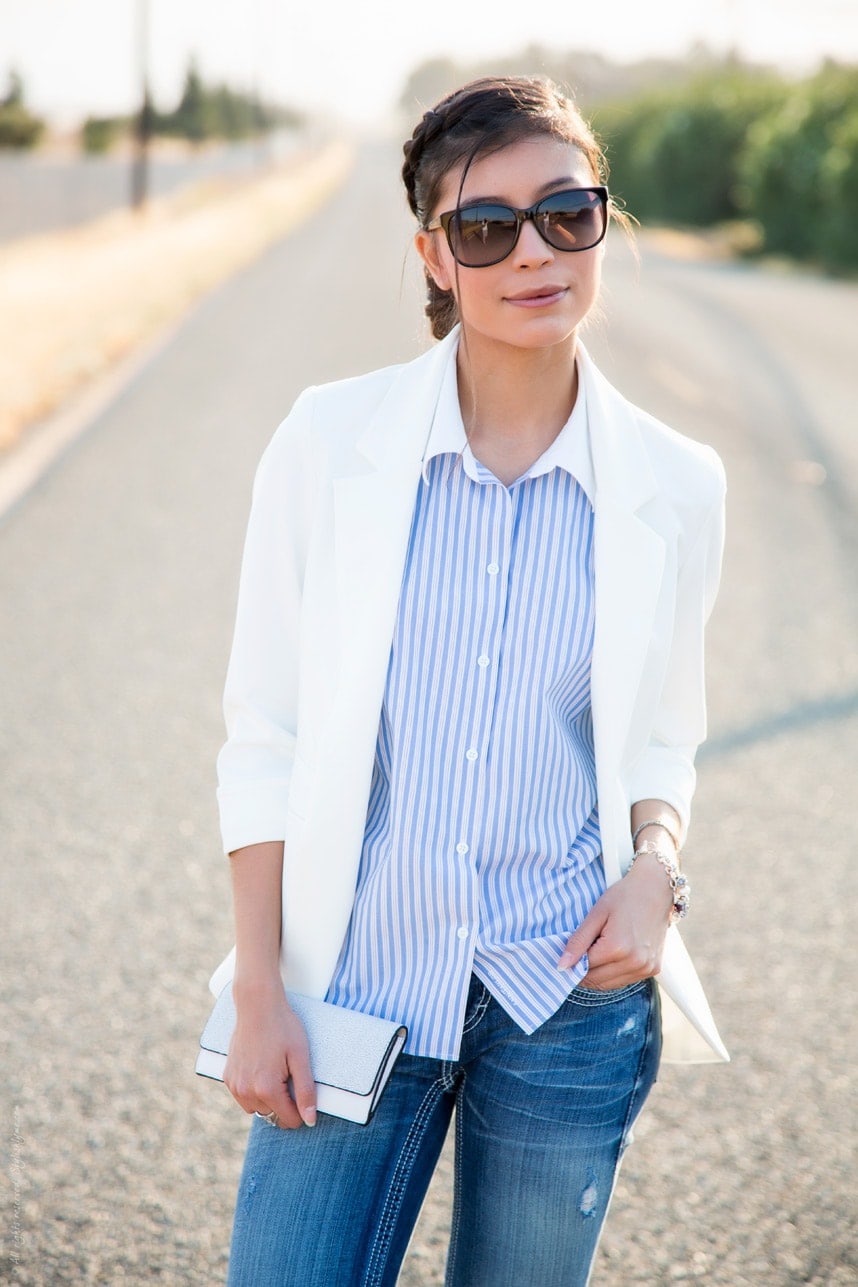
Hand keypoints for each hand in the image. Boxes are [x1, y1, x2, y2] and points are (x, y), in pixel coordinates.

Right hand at [224, 982, 316, 1128]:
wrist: (257, 1005)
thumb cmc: (283, 1028)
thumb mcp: (301, 1057)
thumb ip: (305, 1092)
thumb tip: (309, 1121)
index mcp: (266, 1088)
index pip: (288, 1119)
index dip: (301, 1110)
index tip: (304, 1092)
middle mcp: (246, 1091)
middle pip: (272, 1115)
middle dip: (283, 1103)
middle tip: (289, 1076)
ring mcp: (235, 1085)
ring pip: (256, 1109)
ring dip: (267, 1100)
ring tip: (275, 1073)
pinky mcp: (228, 1077)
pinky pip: (243, 1097)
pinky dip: (253, 1090)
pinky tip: (261, 1069)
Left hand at [557, 850, 674, 988]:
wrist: (656, 889)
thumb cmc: (624, 896)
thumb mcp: (596, 914)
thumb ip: (578, 942)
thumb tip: (561, 966)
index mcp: (617, 948)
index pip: (584, 968)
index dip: (572, 961)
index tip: (568, 952)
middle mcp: (634, 963)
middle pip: (596, 980)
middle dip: (583, 970)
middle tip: (580, 952)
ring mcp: (646, 968)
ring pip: (609, 985)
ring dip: (597, 974)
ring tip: (597, 951)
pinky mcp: (653, 969)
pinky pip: (625, 980)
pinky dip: (613, 974)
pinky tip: (612, 955)